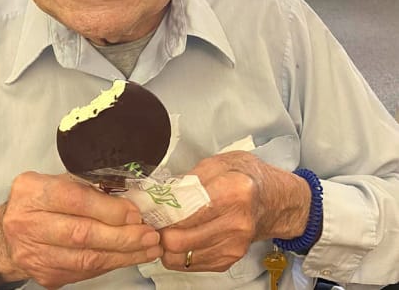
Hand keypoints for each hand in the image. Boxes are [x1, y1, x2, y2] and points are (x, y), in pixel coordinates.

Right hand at [0, 172, 162, 288]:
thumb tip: (128, 198)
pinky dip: (111, 263)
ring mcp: (35, 254)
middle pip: (81, 234)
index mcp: (33, 192)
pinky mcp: (46, 276)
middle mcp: (28, 223)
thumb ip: (86, 186)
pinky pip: (85, 272)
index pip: (75, 200)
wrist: (6, 234)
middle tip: (149, 234)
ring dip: (123, 254)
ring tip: (149, 247)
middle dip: (122, 235)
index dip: (108, 209)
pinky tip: (130, 256)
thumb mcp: (56, 181)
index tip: (135, 213)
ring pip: (86, 259)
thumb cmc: (40, 200)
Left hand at [158, 151, 310, 271]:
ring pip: (182, 256)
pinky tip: (179, 238)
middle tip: (153, 220)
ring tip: (164, 228)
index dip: (162, 211)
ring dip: (166, 245)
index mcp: (233, 191)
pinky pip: (193, 264)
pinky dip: (179, 254)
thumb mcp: (221, 162)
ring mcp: (234, 244)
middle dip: (159, 231)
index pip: (185, 210)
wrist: (276, 200)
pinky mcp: (231, 258)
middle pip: (180, 239)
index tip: (150, 208)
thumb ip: (193, 176)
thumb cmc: (247, 176)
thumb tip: (167, 193)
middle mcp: (235, 222)